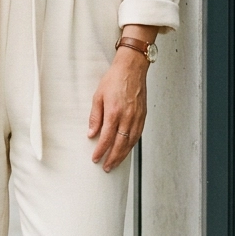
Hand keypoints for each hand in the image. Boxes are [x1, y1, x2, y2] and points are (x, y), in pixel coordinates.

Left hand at [88, 48, 148, 171]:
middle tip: (106, 167)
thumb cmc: (114, 79)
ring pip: (130, 142)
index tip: (96, 158)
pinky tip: (126, 149)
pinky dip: (131, 145)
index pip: (107, 138)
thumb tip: (92, 134)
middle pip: (120, 144)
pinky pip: (137, 135)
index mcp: (114, 112)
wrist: (132, 68)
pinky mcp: (143, 115)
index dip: (101, 150)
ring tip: (115, 163)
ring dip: (123, 155)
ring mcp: (137, 117)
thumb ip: (95, 116)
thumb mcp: (98, 96)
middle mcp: (128, 117)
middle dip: (113, 158)